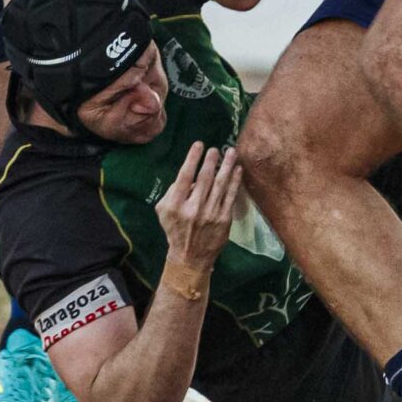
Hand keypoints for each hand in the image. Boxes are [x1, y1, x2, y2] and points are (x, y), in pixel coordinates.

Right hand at [154, 142, 241, 280]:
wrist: (190, 257)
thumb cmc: (175, 229)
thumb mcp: (164, 210)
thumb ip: (173, 191)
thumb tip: (189, 176)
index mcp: (176, 204)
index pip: (185, 176)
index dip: (193, 158)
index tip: (199, 144)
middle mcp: (193, 208)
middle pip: (205, 178)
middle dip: (211, 160)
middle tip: (216, 148)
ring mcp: (210, 214)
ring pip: (220, 185)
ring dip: (226, 166)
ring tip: (231, 152)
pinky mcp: (224, 219)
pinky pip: (230, 196)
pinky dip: (235, 181)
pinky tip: (237, 170)